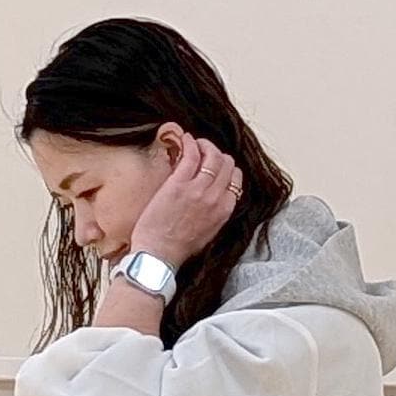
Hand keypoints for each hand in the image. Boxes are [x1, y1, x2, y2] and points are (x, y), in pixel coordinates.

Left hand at [128, 133, 241, 266]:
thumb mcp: (208, 232)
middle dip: (216, 153)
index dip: (226, 168)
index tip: (215, 166)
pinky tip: (185, 140)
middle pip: (227, 163)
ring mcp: (198, 190)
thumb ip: (215, 212)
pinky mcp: (179, 184)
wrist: (159, 256)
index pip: (236, 179)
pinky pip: (191, 155)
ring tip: (195, 144)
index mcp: (224, 211)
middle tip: (204, 151)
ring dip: (204, 145)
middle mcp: (215, 198)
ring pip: (212, 155)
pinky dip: (190, 143)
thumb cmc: (179, 248)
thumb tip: (214, 195)